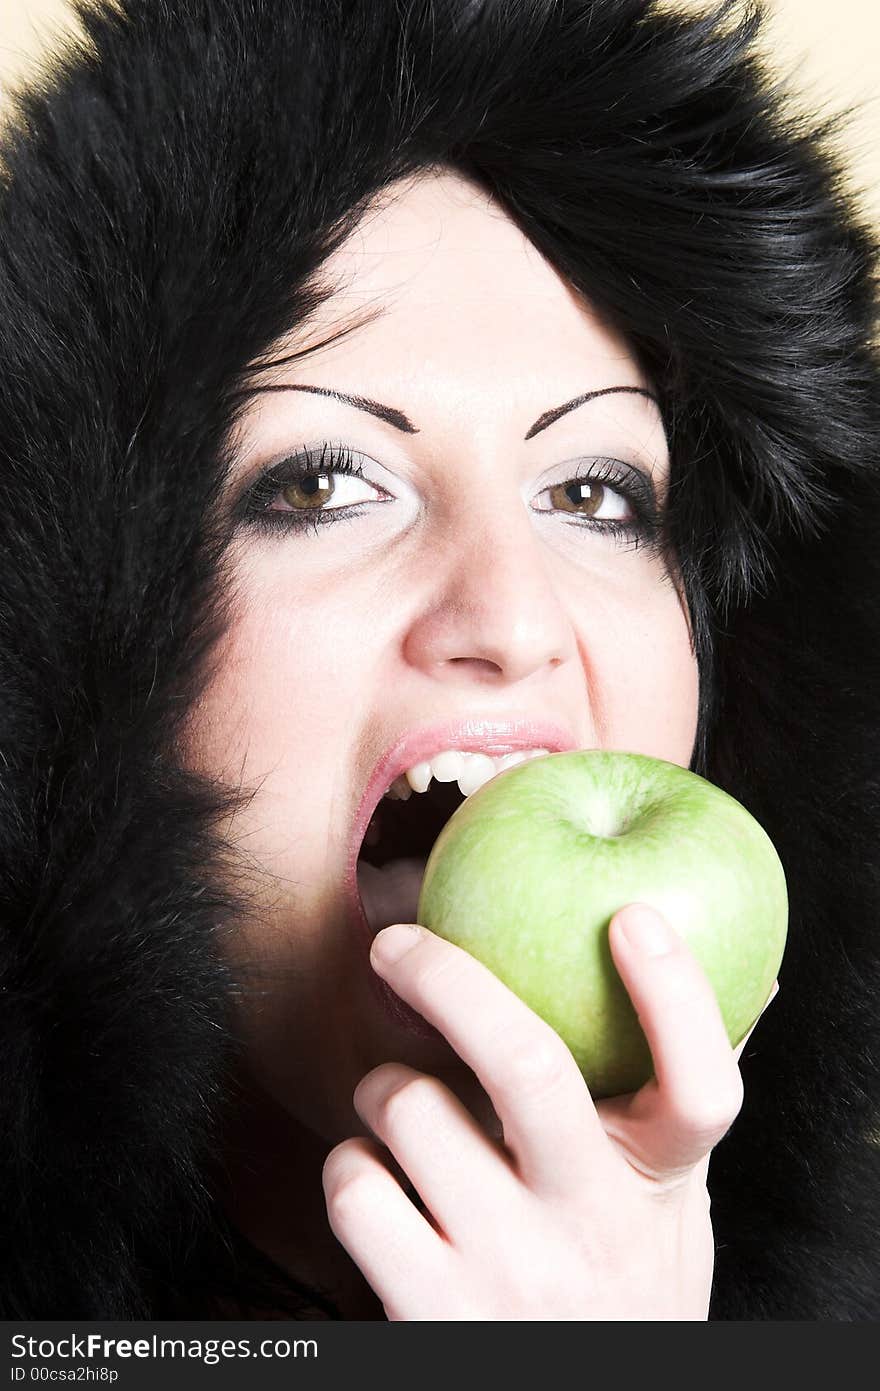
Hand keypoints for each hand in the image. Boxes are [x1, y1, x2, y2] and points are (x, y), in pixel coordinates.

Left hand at [322, 905, 774, 1319]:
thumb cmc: (615, 1281)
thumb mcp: (668, 1205)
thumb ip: (680, 1108)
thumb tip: (753, 985)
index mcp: (658, 1186)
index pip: (701, 1087)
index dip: (675, 995)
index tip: (634, 918)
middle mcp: (588, 1226)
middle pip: (526, 1065)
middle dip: (450, 980)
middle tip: (398, 945)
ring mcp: (506, 1270)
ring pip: (410, 1107)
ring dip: (384, 1086)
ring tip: (404, 1109)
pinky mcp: (426, 1309)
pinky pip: (355, 1182)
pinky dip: (354, 1162)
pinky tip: (383, 1183)